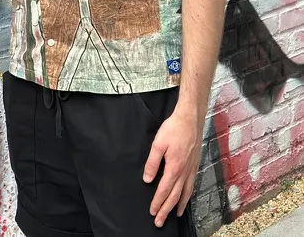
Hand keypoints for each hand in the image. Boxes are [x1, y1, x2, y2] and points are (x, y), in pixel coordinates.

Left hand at [143, 110, 201, 227]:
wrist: (190, 119)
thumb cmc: (173, 129)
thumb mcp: (158, 143)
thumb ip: (152, 163)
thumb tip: (147, 179)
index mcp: (174, 168)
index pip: (164, 190)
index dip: (158, 202)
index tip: (152, 212)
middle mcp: (184, 172)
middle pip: (175, 196)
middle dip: (166, 210)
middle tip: (160, 222)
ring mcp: (191, 169)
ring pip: (185, 193)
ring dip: (179, 206)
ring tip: (175, 216)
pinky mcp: (195, 165)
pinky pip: (191, 185)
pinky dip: (188, 195)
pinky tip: (186, 197)